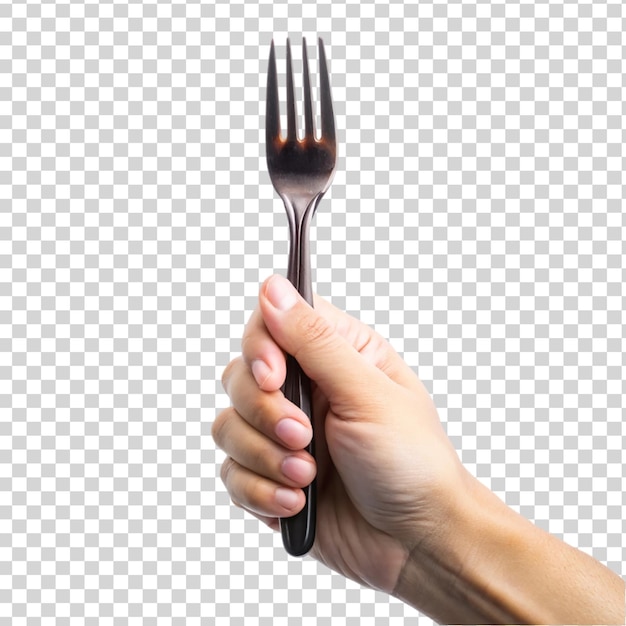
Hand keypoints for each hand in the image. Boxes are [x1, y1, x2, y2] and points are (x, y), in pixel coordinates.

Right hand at [212, 274, 470, 593]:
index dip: (261, 347)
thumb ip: (315, 340)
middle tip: (305, 438)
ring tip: (308, 477)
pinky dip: (260, 492)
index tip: (274, 377)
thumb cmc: (413, 463)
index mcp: (336, 355)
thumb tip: (274, 287)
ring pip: (229, 426)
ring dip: (264, 457)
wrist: (419, 544)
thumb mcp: (368, 393)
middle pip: (240, 376)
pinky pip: (233, 473)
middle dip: (265, 413)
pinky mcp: (271, 475)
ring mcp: (285, 435)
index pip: (272, 324)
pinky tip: (298, 504)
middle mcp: (306, 390)